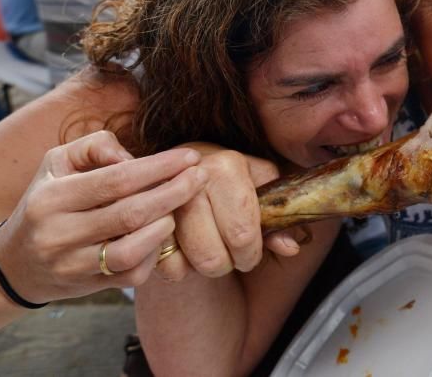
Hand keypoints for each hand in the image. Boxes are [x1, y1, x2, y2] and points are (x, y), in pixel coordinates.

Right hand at [0, 131, 206, 303]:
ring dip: (165, 226)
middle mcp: (58, 235)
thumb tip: (131, 157)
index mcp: (52, 199)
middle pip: (130, 214)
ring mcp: (73, 266)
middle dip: (174, 193)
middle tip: (200, 176)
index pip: (116, 180)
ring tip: (180, 206)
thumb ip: (95, 147)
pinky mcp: (89, 287)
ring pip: (132, 251)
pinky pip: (132, 275)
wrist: (16, 260)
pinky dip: (154, 253)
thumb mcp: (57, 163)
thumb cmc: (48, 200)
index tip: (189, 156)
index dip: (158, 168)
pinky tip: (163, 233)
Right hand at [153, 144, 301, 281]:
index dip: (251, 255)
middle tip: (231, 254)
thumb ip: (277, 218)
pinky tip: (187, 249)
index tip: (251, 253)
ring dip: (205, 266)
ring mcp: (161, 196)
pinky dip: (179, 267)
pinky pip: (164, 264)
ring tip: (212, 248)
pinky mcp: (140, 215)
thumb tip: (290, 247)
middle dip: (229, 264)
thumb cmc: (232, 179)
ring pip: (189, 263)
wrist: (186, 165)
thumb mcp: (261, 188)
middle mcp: (192, 178)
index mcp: (227, 166)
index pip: (242, 234)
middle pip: (214, 257)